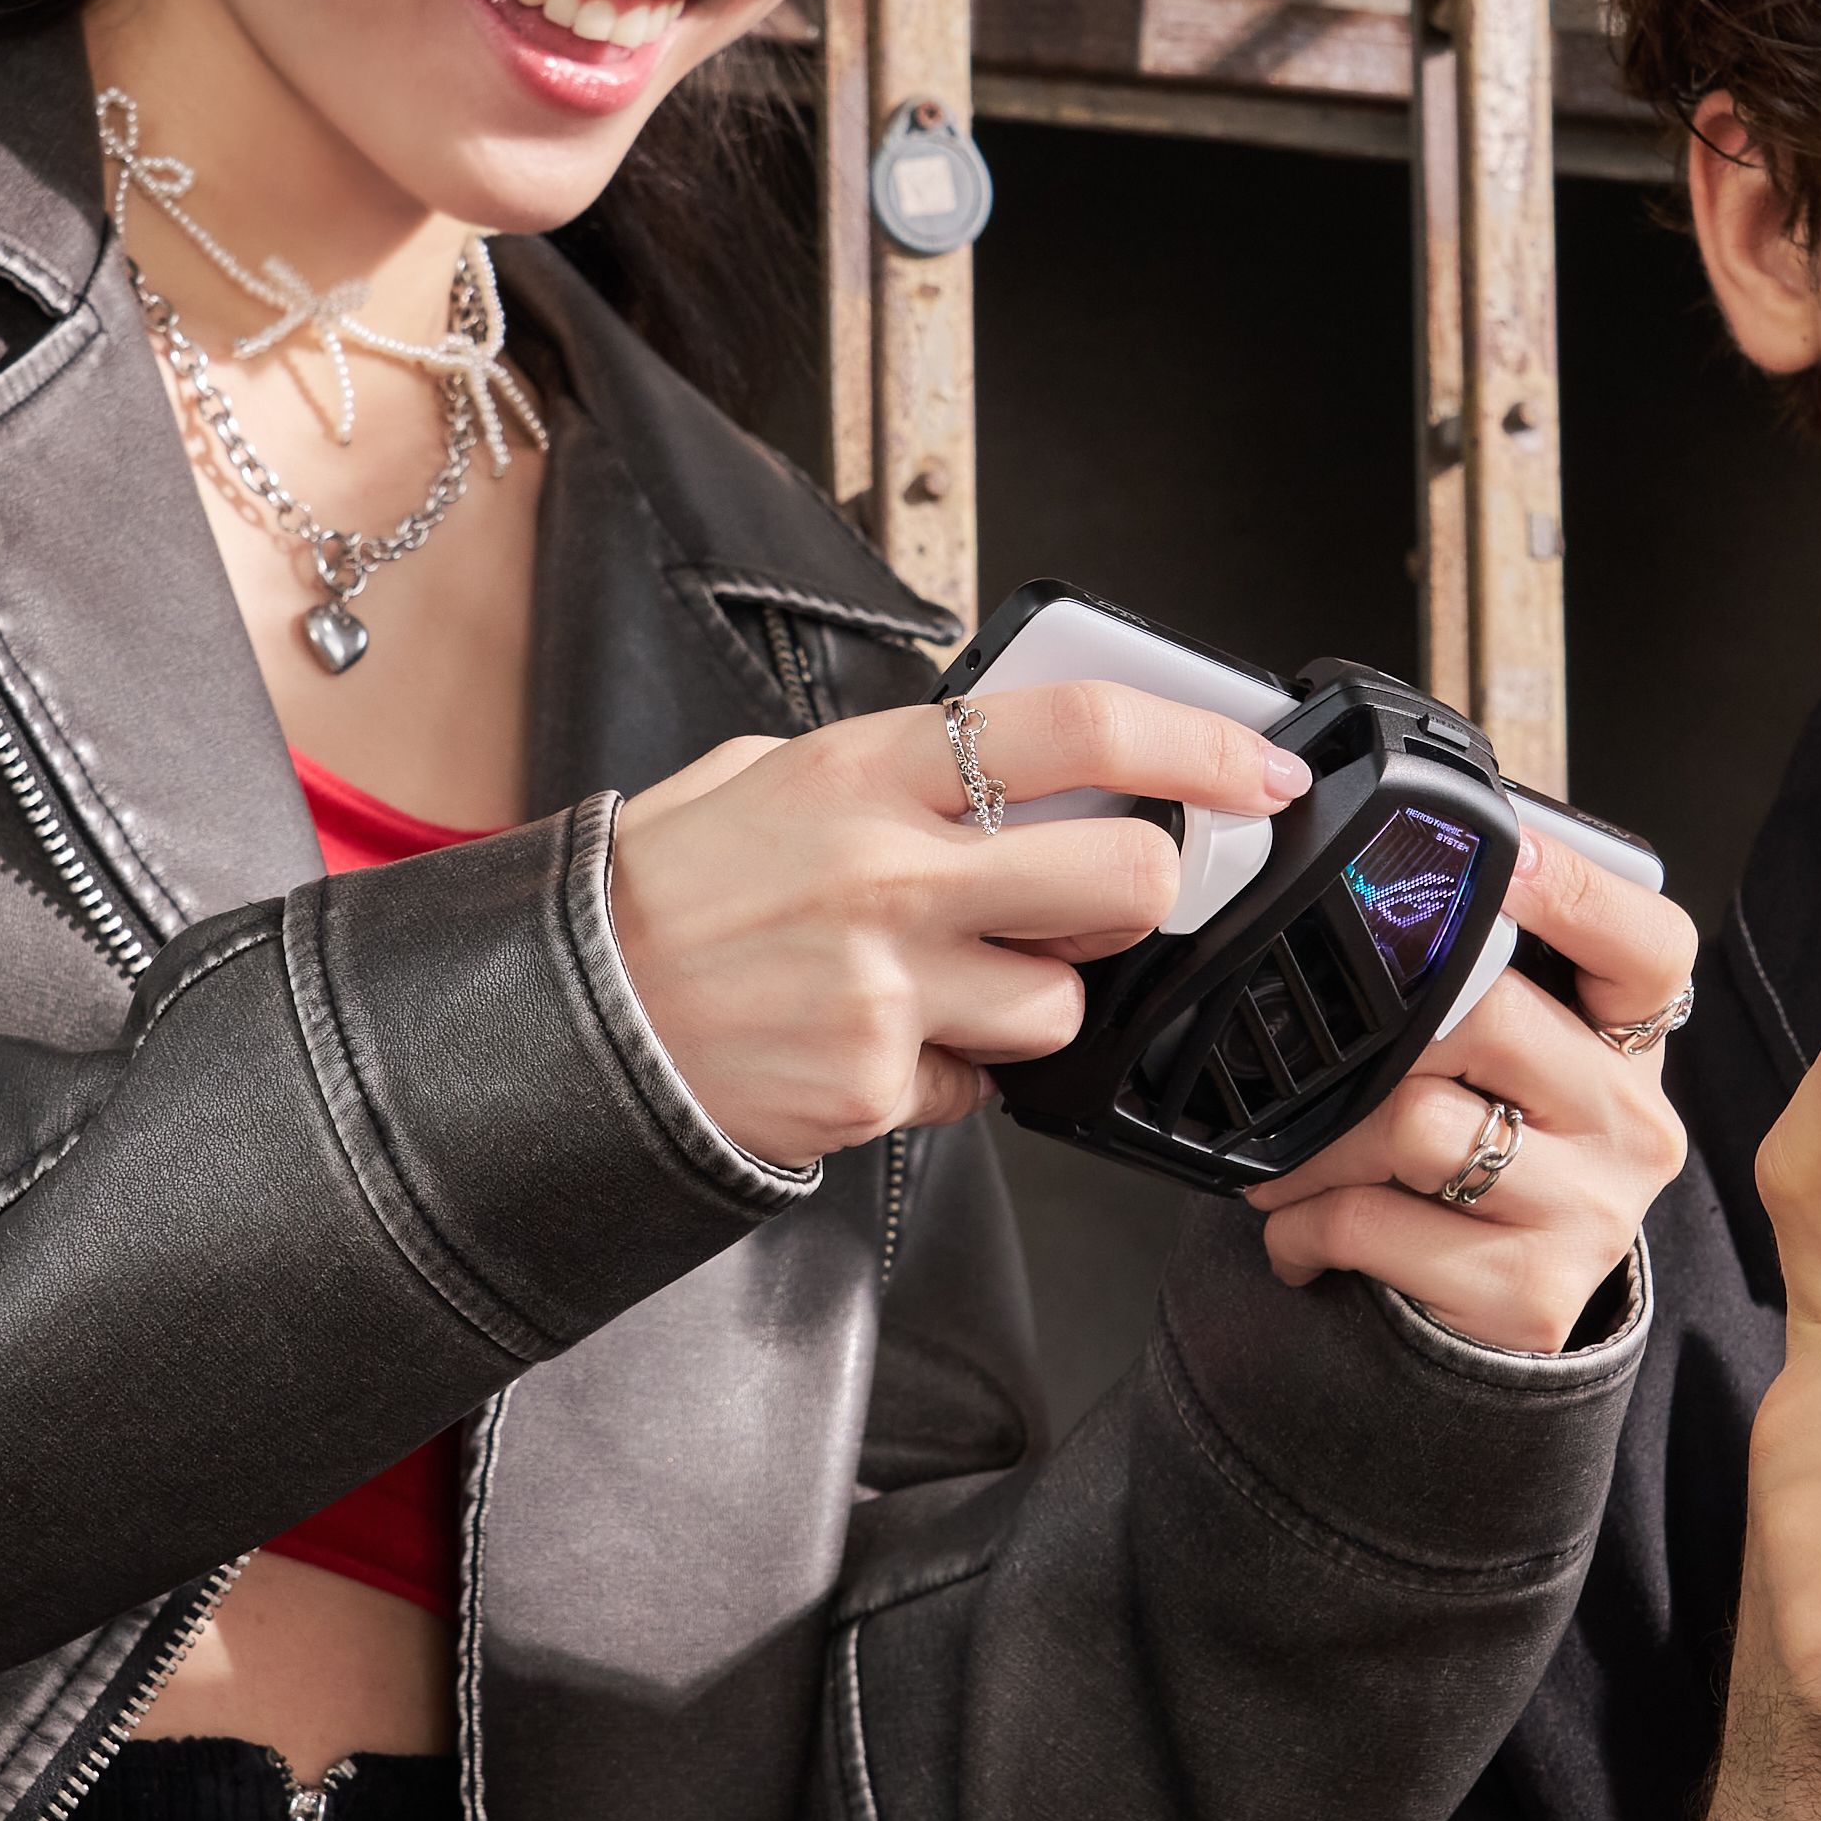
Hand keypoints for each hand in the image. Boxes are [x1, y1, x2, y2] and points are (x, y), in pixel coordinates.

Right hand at [605, 685, 1302, 1173]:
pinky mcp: (879, 1090)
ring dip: (1030, 999)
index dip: (1197, 743)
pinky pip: (979, 1086)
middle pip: (1126, 882)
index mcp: (867, 773)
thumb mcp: (759, 775)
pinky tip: (875, 1042)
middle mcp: (891, 875)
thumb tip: (1002, 757)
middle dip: (1142, 896)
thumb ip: (885, 765)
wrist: (564, 1025)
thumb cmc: (656, 897)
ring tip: (935, 981)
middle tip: (1095, 898)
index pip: (1078, 730)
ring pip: (1064, 1005)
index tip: (1256, 768)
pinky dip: (948, 1071)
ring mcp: (890, 992)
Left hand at [1237, 824, 1692, 1352]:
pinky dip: (1302, 1223)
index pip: (1646, 945)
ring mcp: (1592, 1213)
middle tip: (1313, 1057)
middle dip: (1371, 1036)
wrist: (1503, 1313)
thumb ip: (1477, 984)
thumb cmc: (1494, 1156)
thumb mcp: (1515, 1063)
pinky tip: (1301, 1229)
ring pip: (1412, 1124)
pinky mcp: (1532, 1294)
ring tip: (1290, 1158)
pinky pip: (1371, 1223)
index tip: (1503, 854)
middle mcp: (1632, 1123)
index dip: (1575, 889)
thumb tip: (1379, 896)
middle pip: (1486, 1018)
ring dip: (1314, 1143)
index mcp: (1632, 1043)